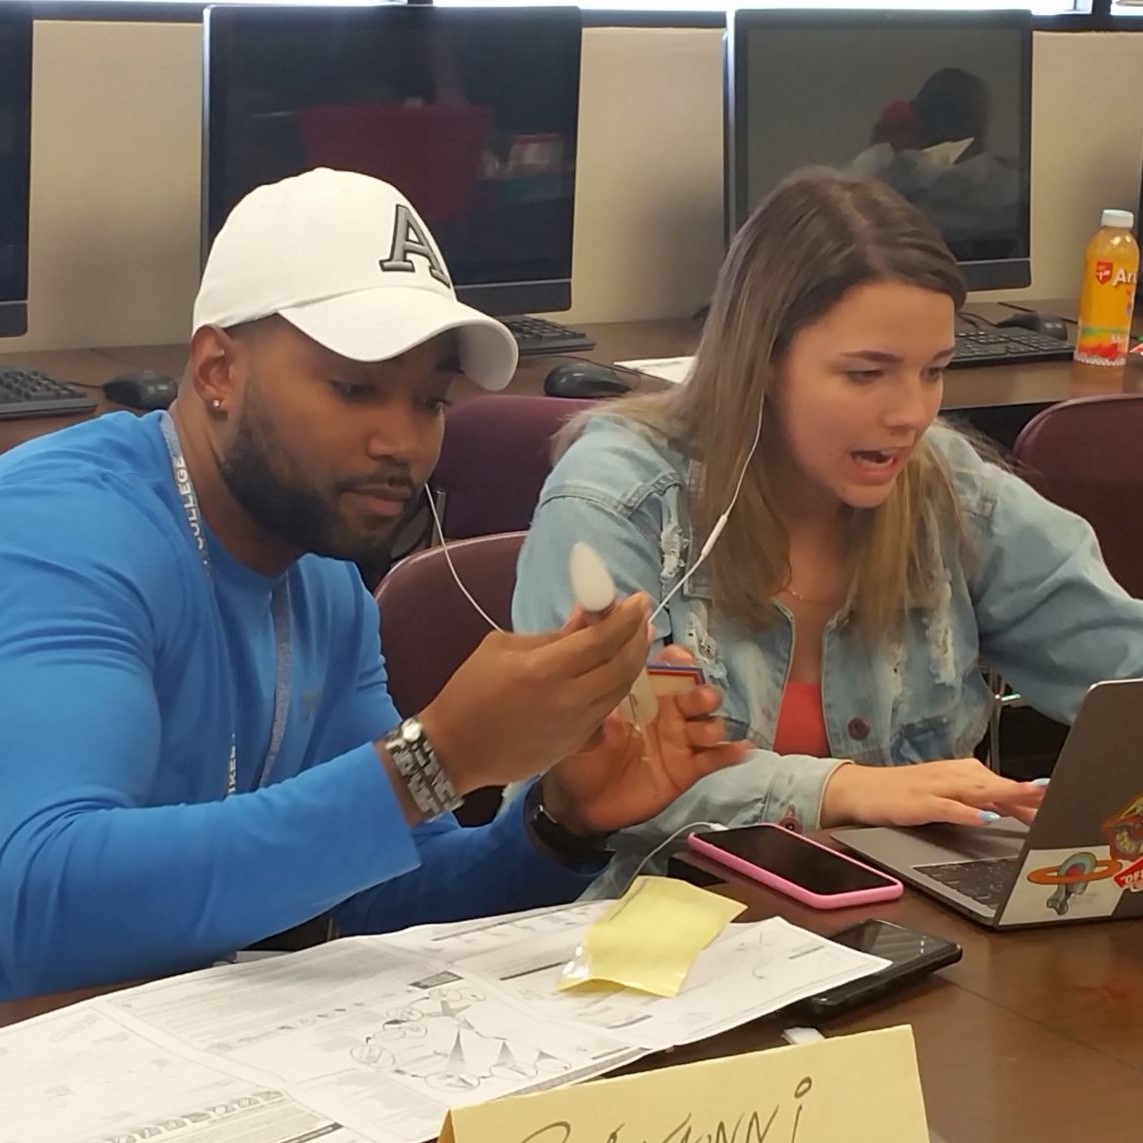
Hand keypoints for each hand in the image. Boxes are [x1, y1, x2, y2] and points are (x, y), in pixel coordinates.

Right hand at [415, 594, 651, 794]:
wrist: (454, 750)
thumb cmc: (469, 691)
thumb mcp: (503, 647)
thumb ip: (553, 634)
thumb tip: (589, 615)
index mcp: (543, 670)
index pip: (603, 639)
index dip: (626, 617)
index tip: (638, 599)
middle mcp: (568, 699)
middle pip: (622, 665)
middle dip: (638, 636)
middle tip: (640, 616)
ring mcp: (576, 726)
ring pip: (621, 689)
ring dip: (633, 661)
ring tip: (634, 638)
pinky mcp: (576, 744)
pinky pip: (608, 709)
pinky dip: (617, 685)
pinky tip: (615, 670)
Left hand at [539, 646, 748, 835]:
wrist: (576, 800)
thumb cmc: (579, 748)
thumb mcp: (578, 703)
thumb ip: (587, 657)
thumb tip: (586, 608)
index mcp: (646, 691)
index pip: (670, 666)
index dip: (678, 660)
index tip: (677, 657)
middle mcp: (669, 711)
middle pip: (697, 692)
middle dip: (702, 691)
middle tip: (695, 698)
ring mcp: (680, 740)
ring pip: (710, 723)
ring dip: (712, 722)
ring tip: (705, 730)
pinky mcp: (687, 770)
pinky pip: (713, 759)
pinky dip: (730, 753)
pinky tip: (740, 750)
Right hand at [821, 757, 1046, 829]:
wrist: (859, 789)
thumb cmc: (902, 793)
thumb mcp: (942, 794)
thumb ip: (974, 801)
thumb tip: (1008, 811)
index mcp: (959, 774)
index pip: (1001, 784)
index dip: (1030, 794)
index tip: (1059, 800)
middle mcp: (952, 776)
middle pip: (996, 785)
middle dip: (1027, 793)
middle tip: (1057, 797)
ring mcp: (935, 788)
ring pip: (978, 791)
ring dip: (1006, 794)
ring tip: (1032, 798)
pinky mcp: (919, 802)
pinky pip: (948, 808)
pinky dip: (967, 813)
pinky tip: (985, 819)